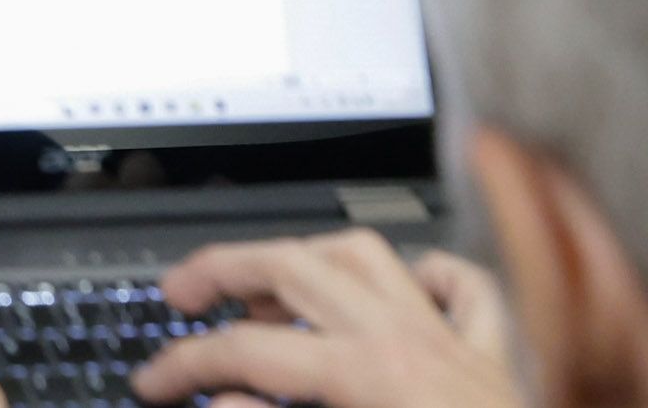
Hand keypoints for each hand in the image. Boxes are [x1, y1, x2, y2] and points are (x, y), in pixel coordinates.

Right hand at [133, 234, 521, 407]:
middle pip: (294, 268)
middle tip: (180, 294)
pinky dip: (422, 277)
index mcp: (369, 377)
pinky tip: (395, 291)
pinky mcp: (495, 363)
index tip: (152, 382)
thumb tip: (222, 400)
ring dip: (309, 258)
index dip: (185, 364)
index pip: (247, 352)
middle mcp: (410, 341)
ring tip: (271, 280)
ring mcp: (455, 343)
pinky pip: (460, 289)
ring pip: (368, 255)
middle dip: (225, 269)